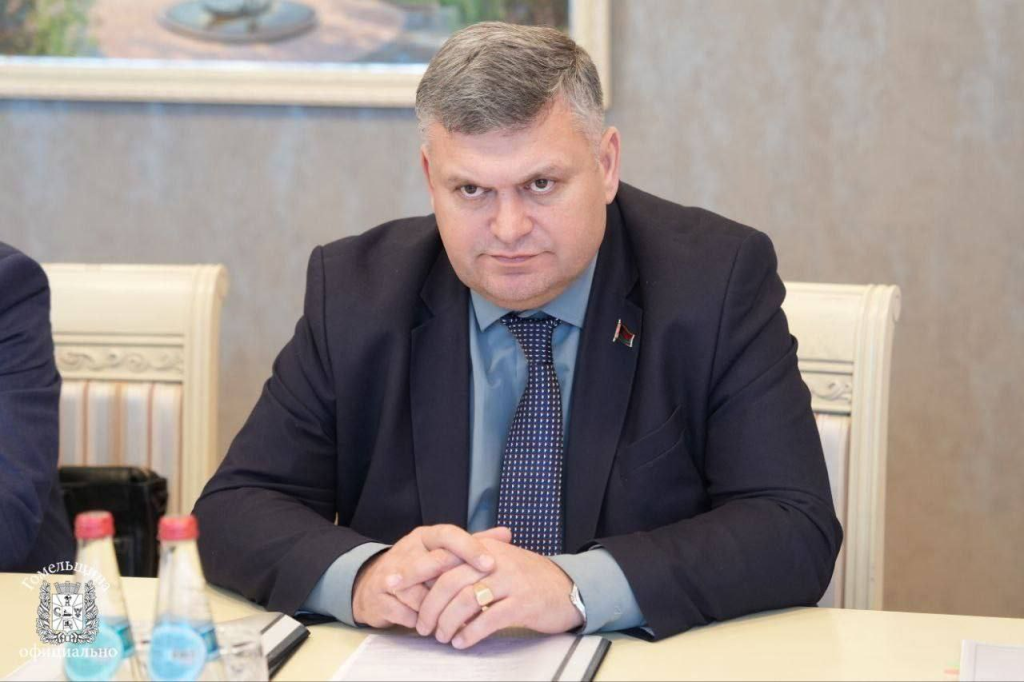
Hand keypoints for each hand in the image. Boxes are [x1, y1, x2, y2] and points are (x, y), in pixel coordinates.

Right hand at [352, 525, 510, 627]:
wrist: (376, 586)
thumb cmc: (421, 569)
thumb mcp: (445, 552)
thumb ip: (475, 543)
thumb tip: (507, 533)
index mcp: (425, 536)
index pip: (449, 536)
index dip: (470, 548)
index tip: (491, 564)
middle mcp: (407, 549)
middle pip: (432, 563)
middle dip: (454, 583)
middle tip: (476, 596)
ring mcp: (389, 572)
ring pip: (419, 592)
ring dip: (436, 609)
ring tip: (451, 620)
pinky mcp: (379, 596)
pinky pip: (404, 612)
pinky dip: (418, 621)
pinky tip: (426, 626)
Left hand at [415, 538, 582, 647]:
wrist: (568, 587)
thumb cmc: (528, 578)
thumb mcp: (499, 561)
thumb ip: (470, 563)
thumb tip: (433, 575)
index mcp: (485, 548)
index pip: (442, 557)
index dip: (415, 572)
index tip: (392, 584)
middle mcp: (495, 560)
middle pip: (449, 581)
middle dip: (429, 606)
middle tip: (422, 626)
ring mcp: (510, 580)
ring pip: (466, 600)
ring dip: (447, 622)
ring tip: (441, 636)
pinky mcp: (522, 603)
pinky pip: (488, 619)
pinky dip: (470, 633)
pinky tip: (462, 641)